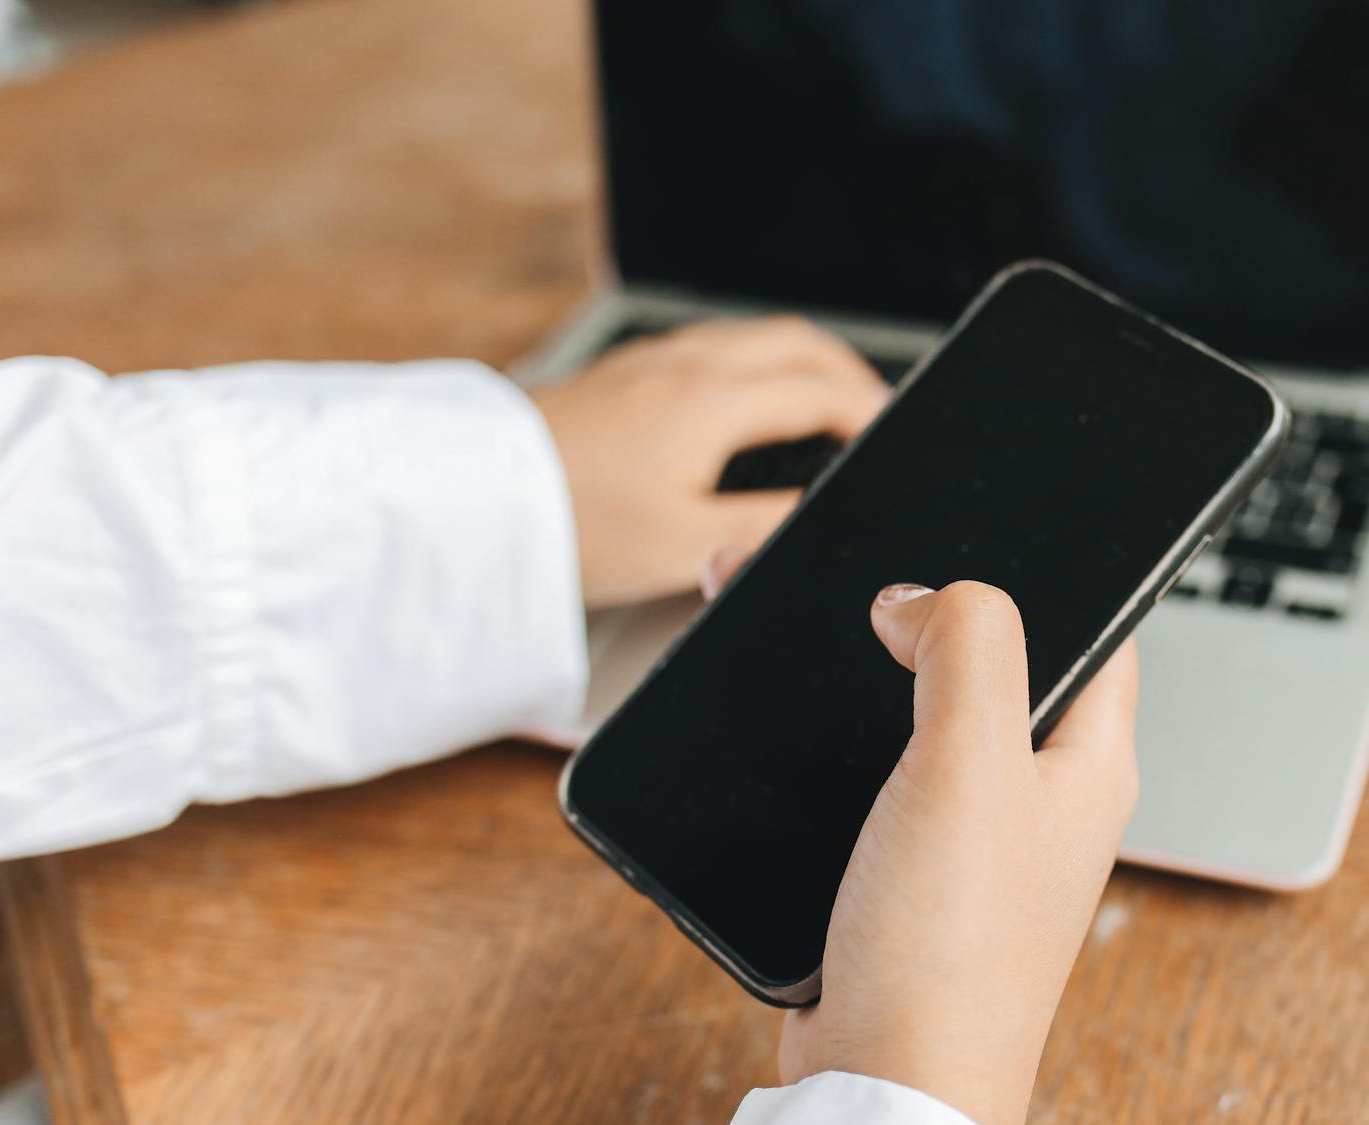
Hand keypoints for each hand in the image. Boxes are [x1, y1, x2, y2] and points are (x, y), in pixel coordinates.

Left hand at [532, 316, 885, 606]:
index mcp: (713, 401)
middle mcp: (685, 365)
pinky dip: (755, 362)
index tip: (895, 438)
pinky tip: (744, 399)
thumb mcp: (685, 544)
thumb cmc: (572, 527)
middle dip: (849, 372)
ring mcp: (648, 361)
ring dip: (802, 360)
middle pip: (795, 341)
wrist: (473, 503)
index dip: (872, 412)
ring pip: (751, 336)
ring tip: (824, 400)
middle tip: (877, 412)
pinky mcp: (619, 371)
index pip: (821, 390)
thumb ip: (766, 526)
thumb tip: (823, 514)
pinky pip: (711, 344)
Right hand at [702, 561, 1140, 1124]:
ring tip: (797, 620)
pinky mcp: (908, 880)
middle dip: (923, 612)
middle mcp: (1040, 800)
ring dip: (865, 673)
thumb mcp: (971, 759)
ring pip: (923, 720)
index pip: (1098, 631)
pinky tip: (784, 725)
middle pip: (994, 667)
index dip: (1046, 572)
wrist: (885, 1090)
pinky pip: (875, 783)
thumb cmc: (949, 948)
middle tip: (857, 570)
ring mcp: (974, 844)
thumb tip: (923, 598)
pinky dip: (833, 744)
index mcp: (1090, 764)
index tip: (978, 528)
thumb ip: (967, 646)